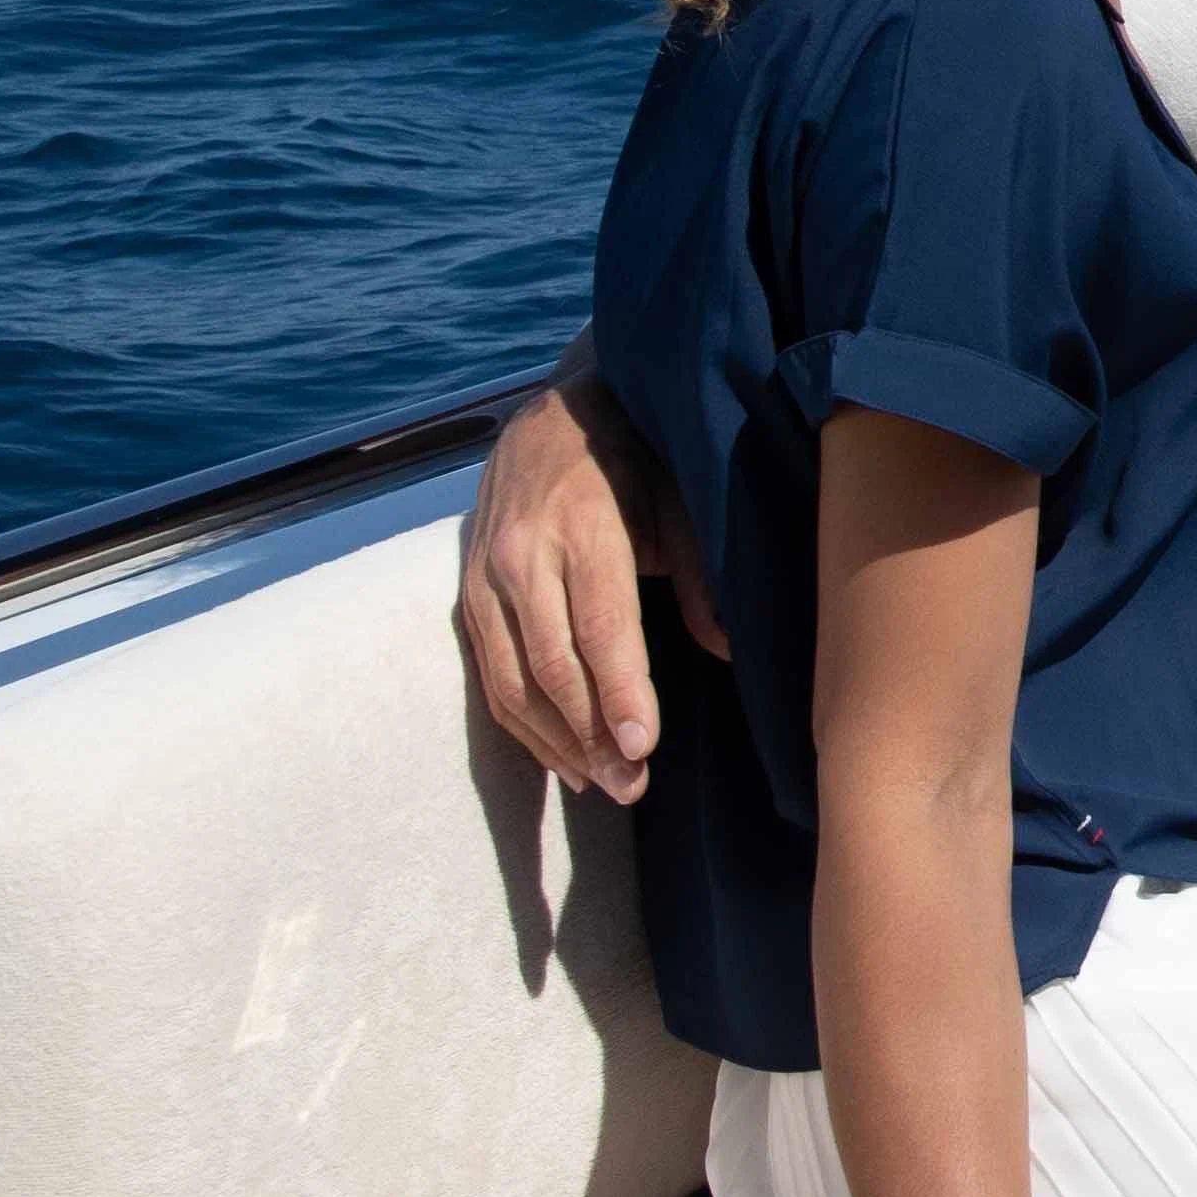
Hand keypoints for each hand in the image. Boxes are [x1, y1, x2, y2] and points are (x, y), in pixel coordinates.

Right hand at [456, 360, 719, 804]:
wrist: (552, 411)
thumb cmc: (635, 458)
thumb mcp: (680, 499)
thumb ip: (701, 574)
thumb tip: (729, 647)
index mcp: (584, 527)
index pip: (601, 625)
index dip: (621, 690)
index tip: (644, 745)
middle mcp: (523, 556)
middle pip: (554, 664)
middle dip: (593, 734)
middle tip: (633, 784)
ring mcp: (486, 577)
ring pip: (514, 680)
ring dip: (557, 742)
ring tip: (604, 784)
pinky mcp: (467, 594)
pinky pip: (491, 674)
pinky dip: (524, 724)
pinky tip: (562, 757)